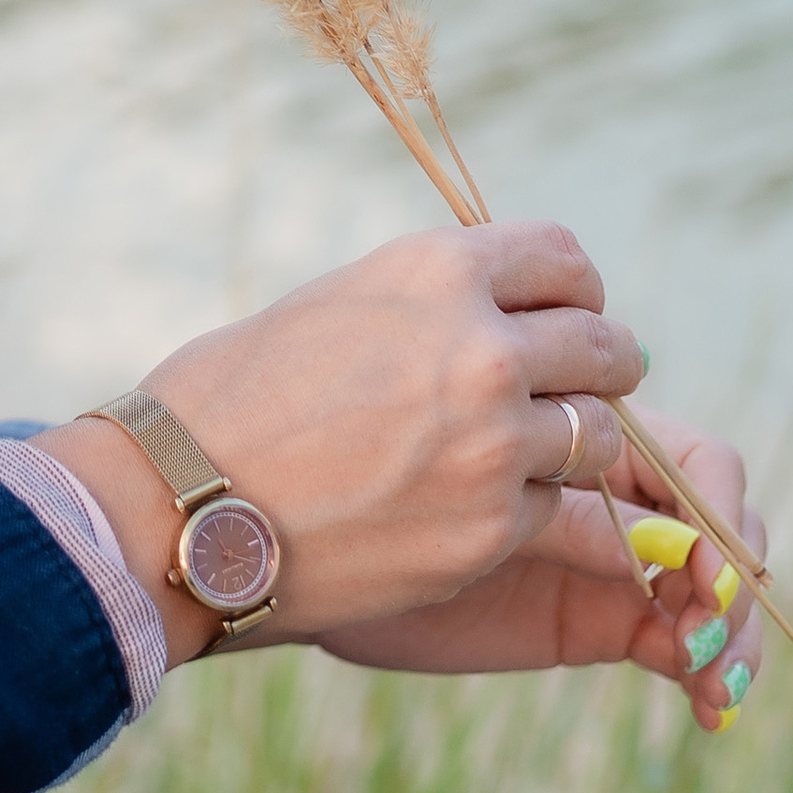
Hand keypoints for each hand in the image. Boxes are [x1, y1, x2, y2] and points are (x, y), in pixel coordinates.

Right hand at [39, 221, 647, 672]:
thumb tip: (519, 317)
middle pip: (606, 347)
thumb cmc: (243, 393)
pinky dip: (525, 510)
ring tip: (516, 454)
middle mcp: (480, 348)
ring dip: (571, 445)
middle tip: (567, 391)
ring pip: (600, 436)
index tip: (561, 317)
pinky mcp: (490, 531)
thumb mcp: (345, 302)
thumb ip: (438, 303)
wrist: (187, 499)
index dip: (571, 291)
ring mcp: (493, 445)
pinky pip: (555, 510)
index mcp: (437, 269)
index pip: (566, 261)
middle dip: (595, 368)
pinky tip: (468, 507)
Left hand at [324, 409, 766, 732]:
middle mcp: (596, 478)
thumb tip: (658, 544)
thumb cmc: (343, 494)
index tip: (709, 567)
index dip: (714, 505)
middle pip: (712, 509)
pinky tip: (708, 701)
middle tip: (713, 626)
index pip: (682, 449)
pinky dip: (707, 666)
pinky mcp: (593, 615)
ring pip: (708, 575)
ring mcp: (601, 547)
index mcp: (567, 415)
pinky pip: (674, 634)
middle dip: (733, 568)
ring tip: (715, 675)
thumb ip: (556, 516)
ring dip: (732, 624)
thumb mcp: (453, 501)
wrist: (276, 545)